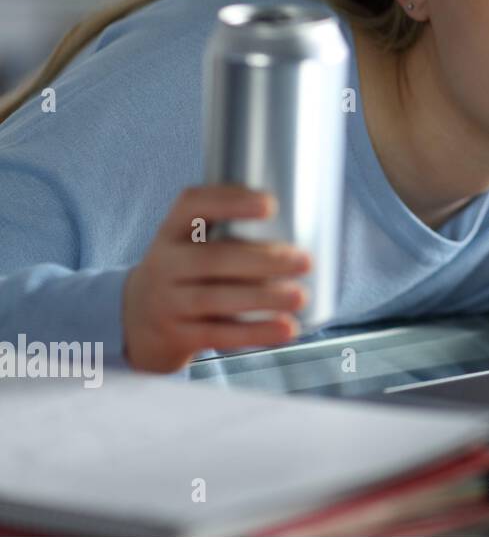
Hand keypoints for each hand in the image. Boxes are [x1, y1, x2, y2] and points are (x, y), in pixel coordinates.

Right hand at [121, 184, 310, 372]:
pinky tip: (286, 328)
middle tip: (304, 261)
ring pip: (216, 299)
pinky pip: (219, 334)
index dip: (230, 201)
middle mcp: (165, 263)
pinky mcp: (178, 335)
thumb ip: (231, 233)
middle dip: (262, 259)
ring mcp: (168, 302)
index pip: (193, 205)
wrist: (135, 320)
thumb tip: (304, 233)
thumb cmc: (186, 272)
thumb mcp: (191, 243)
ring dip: (263, 298)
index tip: (270, 204)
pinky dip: (256, 333)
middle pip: (212, 259)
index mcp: (173, 230)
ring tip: (300, 296)